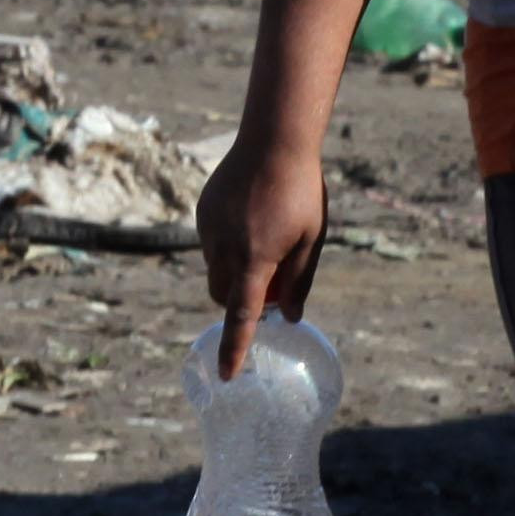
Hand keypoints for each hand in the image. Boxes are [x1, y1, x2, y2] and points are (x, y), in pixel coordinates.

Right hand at [195, 137, 328, 378]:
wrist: (273, 140)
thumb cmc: (301, 191)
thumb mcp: (311, 239)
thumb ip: (298, 282)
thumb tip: (288, 317)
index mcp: (255, 259)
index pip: (241, 316)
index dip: (234, 348)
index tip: (227, 375)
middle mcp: (225, 248)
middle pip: (223, 296)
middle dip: (240, 300)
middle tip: (273, 278)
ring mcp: (209, 229)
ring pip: (215, 269)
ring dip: (235, 271)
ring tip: (265, 235)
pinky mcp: (203, 212)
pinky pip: (211, 243)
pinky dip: (227, 245)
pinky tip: (250, 215)